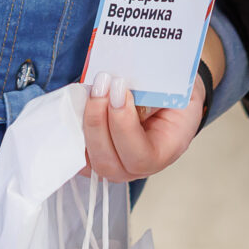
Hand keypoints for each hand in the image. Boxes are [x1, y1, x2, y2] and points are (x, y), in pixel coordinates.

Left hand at [81, 59, 208, 182]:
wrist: (169, 88)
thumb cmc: (175, 88)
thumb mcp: (176, 84)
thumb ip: (156, 88)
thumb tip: (125, 83)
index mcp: (166, 149)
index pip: (141, 156)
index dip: (124, 126)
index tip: (121, 91)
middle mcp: (137, 165)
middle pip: (108, 163)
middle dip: (98, 122)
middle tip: (101, 85)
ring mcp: (114, 162)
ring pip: (87, 158)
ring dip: (83, 121)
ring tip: (90, 89)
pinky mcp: (94, 152)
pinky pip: (76, 149)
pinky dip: (72, 125)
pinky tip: (79, 99)